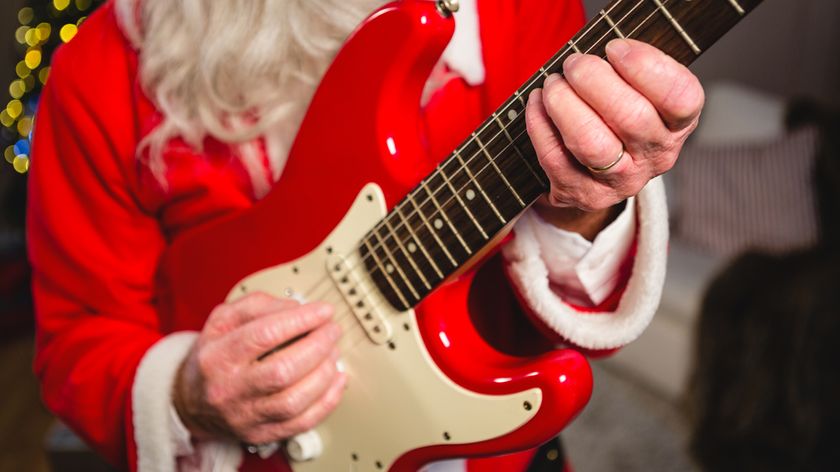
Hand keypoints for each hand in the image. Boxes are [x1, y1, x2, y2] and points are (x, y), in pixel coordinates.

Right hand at [173, 293, 344, 444]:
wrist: (191, 402)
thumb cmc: (214, 357)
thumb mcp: (223, 320)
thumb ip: (257, 306)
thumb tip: (296, 308)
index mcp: (218, 356)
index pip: (264, 335)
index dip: (300, 320)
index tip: (323, 311)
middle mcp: (230, 389)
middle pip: (283, 370)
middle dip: (318, 346)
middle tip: (332, 330)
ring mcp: (246, 416)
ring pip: (294, 400)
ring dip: (324, 373)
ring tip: (333, 352)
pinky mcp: (262, 434)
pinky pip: (302, 422)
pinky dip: (327, 400)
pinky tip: (337, 380)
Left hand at [526, 38, 703, 212]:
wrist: (598, 174)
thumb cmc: (618, 116)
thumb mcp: (641, 93)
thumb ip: (632, 70)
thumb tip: (599, 51)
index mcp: (678, 125)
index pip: (680, 98)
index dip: (645, 67)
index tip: (615, 48)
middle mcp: (655, 157)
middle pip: (630, 117)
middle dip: (593, 80)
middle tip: (574, 63)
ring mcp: (620, 181)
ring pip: (590, 142)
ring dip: (564, 104)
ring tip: (553, 83)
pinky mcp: (582, 193)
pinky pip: (555, 158)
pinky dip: (540, 124)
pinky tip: (537, 103)